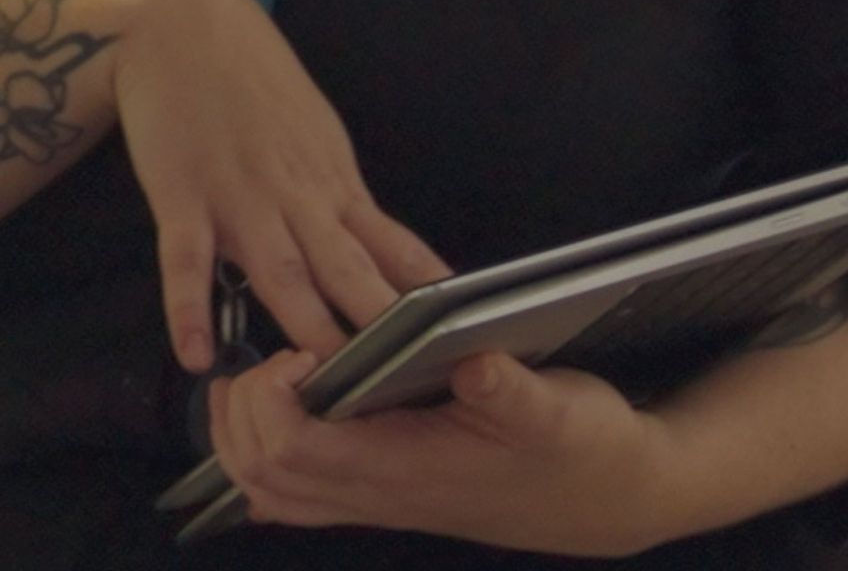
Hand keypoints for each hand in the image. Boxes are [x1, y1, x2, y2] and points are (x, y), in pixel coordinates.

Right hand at [105, 0, 449, 369]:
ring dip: (301, 325)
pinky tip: (196, 355)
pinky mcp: (180, 194)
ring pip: (278, 270)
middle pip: (344, 267)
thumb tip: (379, 249)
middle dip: (374, 324)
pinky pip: (185, 260)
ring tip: (321, 381)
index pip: (390, 244)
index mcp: (332, 178)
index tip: (458, 335)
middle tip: (403, 379)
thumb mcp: (314, 129)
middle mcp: (294, 193)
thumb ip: (338, 193)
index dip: (421, 293)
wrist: (182, 23)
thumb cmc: (251, 77)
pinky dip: (189, 308)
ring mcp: (237, 195)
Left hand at [208, 348, 677, 556]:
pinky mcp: (386, 492)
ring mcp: (379, 500)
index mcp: (409, 468)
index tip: (302, 347)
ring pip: (270, 492)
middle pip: (263, 475)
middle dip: (240, 414)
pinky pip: (300, 495)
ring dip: (243, 435)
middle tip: (266, 353)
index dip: (275, 398)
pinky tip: (280, 413)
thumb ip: (512, 391)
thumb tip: (476, 363)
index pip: (298, 449)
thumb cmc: (579, 446)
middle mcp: (381, 494)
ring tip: (258, 375)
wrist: (606, 497)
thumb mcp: (558, 409)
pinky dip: (268, 457)